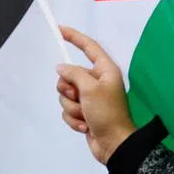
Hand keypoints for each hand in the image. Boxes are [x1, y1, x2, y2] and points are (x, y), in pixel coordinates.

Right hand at [56, 26, 136, 163]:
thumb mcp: (90, 89)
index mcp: (105, 70)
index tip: (59, 29)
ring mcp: (90, 98)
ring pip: (66, 95)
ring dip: (72, 108)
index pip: (88, 47)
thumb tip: (61, 68)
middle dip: (69, 90)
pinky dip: (74, 119)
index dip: (74, 37)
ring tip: (86, 116)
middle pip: (69, 75)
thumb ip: (74, 74)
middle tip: (80, 99)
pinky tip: (85, 126)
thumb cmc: (107, 113)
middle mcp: (97, 82)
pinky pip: (68, 110)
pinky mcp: (84, 113)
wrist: (114, 144)